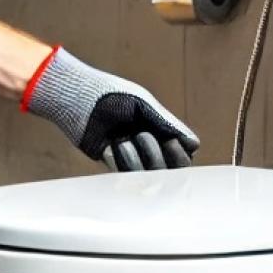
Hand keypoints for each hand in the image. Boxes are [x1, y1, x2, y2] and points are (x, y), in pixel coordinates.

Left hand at [21, 45, 199, 170]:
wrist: (78, 98)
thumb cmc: (111, 95)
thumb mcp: (143, 107)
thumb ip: (168, 124)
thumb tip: (194, 145)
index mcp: (158, 129)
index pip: (182, 155)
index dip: (180, 155)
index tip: (170, 140)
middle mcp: (147, 146)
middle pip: (169, 172)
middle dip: (159, 157)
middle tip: (143, 135)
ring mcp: (129, 156)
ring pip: (148, 177)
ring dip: (140, 159)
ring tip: (125, 138)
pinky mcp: (110, 164)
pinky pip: (126, 175)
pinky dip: (124, 161)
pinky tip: (114, 144)